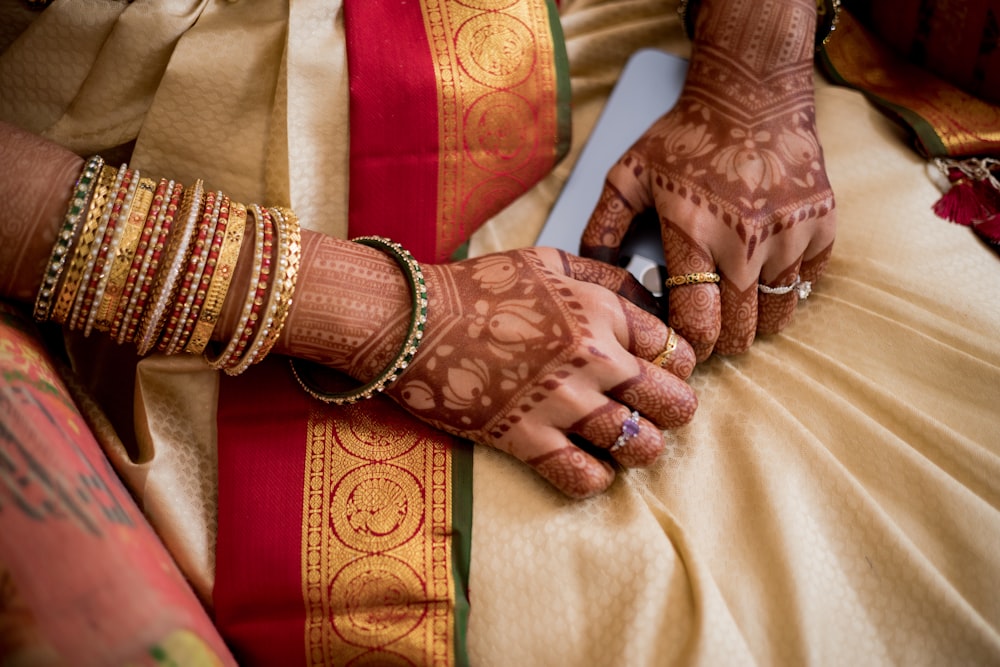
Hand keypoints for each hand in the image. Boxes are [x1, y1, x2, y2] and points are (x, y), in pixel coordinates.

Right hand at [387, 248, 697, 497]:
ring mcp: (560, 403)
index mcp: (600, 312)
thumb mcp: (547, 263)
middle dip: (673, 411)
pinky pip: (584, 477)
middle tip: (654, 412)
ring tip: (623, 442)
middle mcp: (592, 359)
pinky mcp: (525, 439)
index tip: (663, 373)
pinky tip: (586, 464)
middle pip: (674, 402)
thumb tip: (644, 295)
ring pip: (640, 446)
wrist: (410, 321)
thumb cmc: (476, 287)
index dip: (677, 366)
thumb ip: (601, 276)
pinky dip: (594, 478)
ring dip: (639, 448)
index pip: (677, 349)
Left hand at [580, 0, 836, 360]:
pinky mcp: (820, 225)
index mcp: (695, 235)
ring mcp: (789, 235)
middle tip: (711, 330)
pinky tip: (767, 272)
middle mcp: (746, 243)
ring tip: (738, 306)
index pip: (698, 324)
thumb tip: (594, 274)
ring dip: (757, 320)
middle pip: (741, 331)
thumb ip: (602, 226)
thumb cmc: (684, 135)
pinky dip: (788, 286)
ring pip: (777, 314)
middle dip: (722, 341)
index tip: (684, 344)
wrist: (751, 91)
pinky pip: (806, 281)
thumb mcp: (629, 175)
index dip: (690, 346)